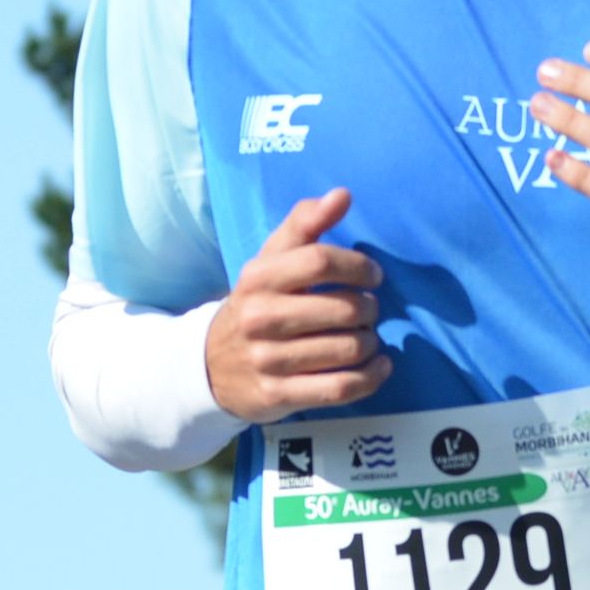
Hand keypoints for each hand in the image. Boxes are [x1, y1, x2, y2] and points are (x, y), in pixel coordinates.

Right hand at [205, 189, 388, 422]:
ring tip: (367, 337)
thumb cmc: (257, 304)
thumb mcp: (270, 261)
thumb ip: (304, 224)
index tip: (373, 275)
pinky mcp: (278, 395)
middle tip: (368, 311)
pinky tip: (379, 366)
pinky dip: (371, 377)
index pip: (320, 260)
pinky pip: (341, 388)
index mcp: (258, 278)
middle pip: (343, 308)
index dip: (359, 266)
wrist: (210, 366)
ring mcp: (268, 359)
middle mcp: (260, 317)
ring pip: (347, 349)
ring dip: (370, 343)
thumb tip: (342, 195)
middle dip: (369, 308)